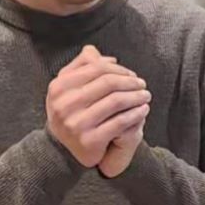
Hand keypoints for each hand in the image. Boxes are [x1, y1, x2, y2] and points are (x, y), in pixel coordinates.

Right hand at [46, 45, 149, 168]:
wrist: (63, 148)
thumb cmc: (71, 112)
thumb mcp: (69, 87)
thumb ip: (83, 67)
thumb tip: (103, 55)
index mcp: (59, 87)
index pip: (97, 68)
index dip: (119, 69)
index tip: (132, 74)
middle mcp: (65, 104)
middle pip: (108, 83)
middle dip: (130, 82)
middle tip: (143, 84)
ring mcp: (76, 123)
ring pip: (116, 101)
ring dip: (136, 97)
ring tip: (146, 96)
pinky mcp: (89, 140)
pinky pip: (120, 122)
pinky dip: (135, 114)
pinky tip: (143, 110)